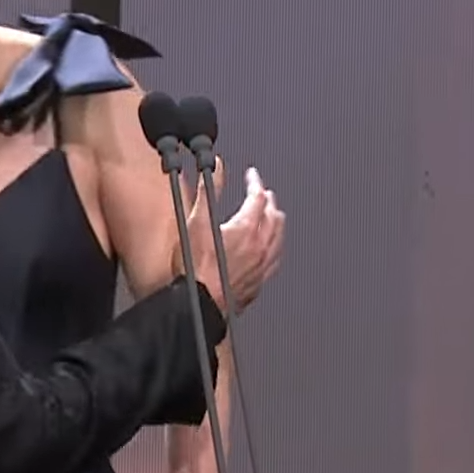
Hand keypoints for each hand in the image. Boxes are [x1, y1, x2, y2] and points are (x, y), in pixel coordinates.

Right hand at [190, 166, 283, 313]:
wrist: (198, 305)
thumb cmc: (195, 267)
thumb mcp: (196, 222)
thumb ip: (208, 191)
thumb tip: (216, 168)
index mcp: (245, 229)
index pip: (258, 197)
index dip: (255, 182)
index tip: (252, 176)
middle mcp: (259, 246)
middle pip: (274, 216)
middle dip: (269, 201)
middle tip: (263, 192)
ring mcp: (261, 266)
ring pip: (279, 238)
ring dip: (277, 222)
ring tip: (274, 215)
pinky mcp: (259, 282)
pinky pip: (275, 259)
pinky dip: (276, 246)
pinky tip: (273, 249)